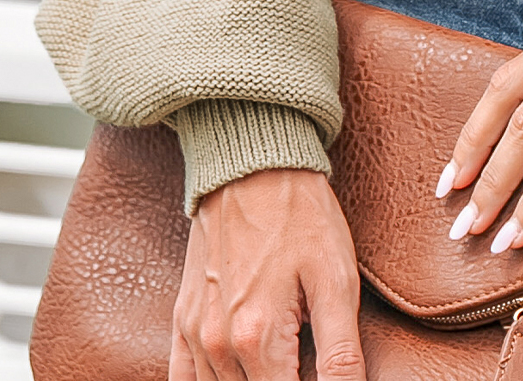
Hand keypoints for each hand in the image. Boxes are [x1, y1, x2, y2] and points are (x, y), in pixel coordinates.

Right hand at [170, 167, 362, 380]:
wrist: (254, 164)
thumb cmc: (303, 216)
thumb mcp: (337, 281)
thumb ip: (341, 355)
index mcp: (258, 340)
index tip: (319, 374)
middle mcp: (218, 345)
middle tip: (303, 363)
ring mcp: (196, 333)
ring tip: (280, 364)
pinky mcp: (184, 318)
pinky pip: (181, 379)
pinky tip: (234, 373)